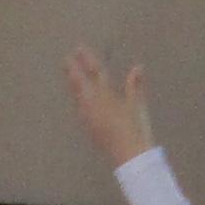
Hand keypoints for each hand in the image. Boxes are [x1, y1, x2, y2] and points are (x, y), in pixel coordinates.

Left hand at [63, 46, 157, 168]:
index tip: (79, 48)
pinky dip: (78, 98)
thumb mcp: (137, 106)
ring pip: (77, 96)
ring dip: (74, 84)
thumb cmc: (136, 129)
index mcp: (106, 96)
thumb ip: (135, 85)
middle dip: (73, 70)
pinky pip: (80, 108)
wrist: (129, 156)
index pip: (95, 72)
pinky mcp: (88, 127)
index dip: (87, 59)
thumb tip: (137, 68)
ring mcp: (88, 117)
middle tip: (66, 60)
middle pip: (79, 83)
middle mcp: (92, 105)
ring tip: (70, 75)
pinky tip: (79, 99)